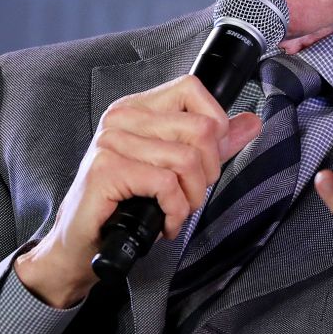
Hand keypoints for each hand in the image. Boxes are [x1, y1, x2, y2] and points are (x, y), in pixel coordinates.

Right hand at [15, 75, 261, 307]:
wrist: (82, 245)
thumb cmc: (124, 207)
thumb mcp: (175, 169)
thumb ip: (213, 144)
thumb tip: (249, 122)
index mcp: (138, 109)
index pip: (192, 88)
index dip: (214, 125)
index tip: (206, 159)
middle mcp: (122, 118)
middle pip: (199, 129)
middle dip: (207, 173)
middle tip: (189, 195)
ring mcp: (112, 141)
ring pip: (186, 159)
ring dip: (191, 198)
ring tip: (175, 211)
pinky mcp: (106, 169)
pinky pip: (166, 184)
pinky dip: (175, 211)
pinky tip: (164, 222)